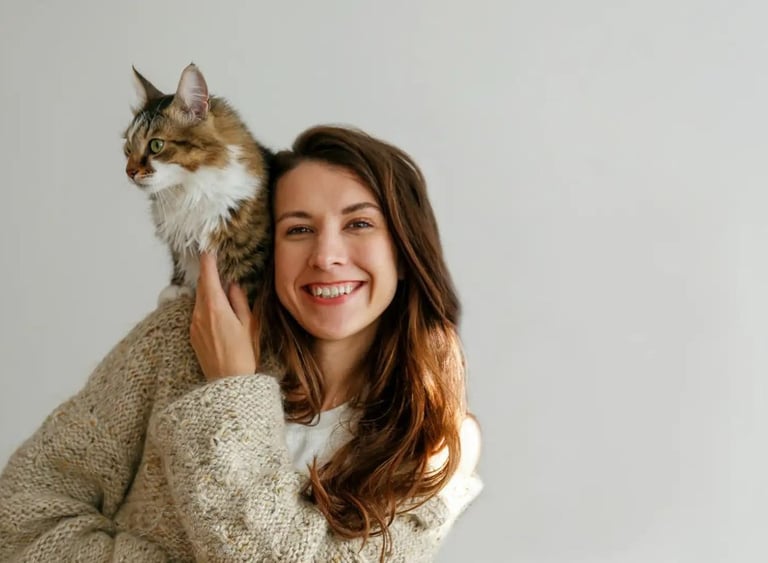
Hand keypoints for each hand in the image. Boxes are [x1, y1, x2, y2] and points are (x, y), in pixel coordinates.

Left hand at [190, 252, 256, 380]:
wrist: (227, 383)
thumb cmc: (243, 354)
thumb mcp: (248, 324)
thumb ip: (239, 301)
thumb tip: (233, 286)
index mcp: (215, 307)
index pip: (208, 276)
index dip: (208, 260)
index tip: (208, 249)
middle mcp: (200, 313)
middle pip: (202, 286)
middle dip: (208, 273)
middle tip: (213, 262)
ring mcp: (194, 324)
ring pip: (199, 299)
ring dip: (207, 290)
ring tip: (218, 285)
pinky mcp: (193, 335)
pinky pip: (197, 313)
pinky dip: (205, 305)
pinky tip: (216, 308)